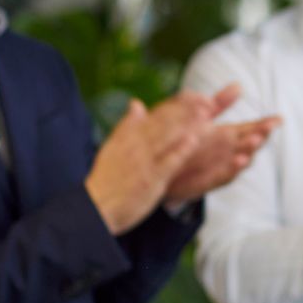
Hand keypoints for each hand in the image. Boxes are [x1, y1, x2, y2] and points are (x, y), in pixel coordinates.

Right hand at [85, 98, 203, 235]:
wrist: (95, 208)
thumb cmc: (107, 180)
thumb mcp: (113, 148)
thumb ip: (128, 125)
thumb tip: (136, 103)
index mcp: (129, 136)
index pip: (157, 115)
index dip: (178, 104)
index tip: (196, 95)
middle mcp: (136, 145)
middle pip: (164, 122)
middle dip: (186, 109)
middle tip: (207, 99)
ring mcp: (144, 162)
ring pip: (167, 137)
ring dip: (186, 124)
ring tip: (206, 112)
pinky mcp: (150, 179)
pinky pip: (166, 163)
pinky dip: (179, 151)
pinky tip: (193, 141)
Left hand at [165, 113, 281, 203]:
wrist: (164, 172)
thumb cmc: (186, 144)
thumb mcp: (203, 119)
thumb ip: (220, 104)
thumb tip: (239, 85)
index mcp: (229, 136)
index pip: (252, 129)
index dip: (266, 124)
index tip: (279, 118)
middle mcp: (230, 152)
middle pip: (251, 143)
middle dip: (261, 135)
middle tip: (269, 128)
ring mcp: (222, 166)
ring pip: (242, 159)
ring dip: (249, 151)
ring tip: (255, 140)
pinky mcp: (210, 179)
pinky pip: (224, 174)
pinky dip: (233, 168)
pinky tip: (240, 160)